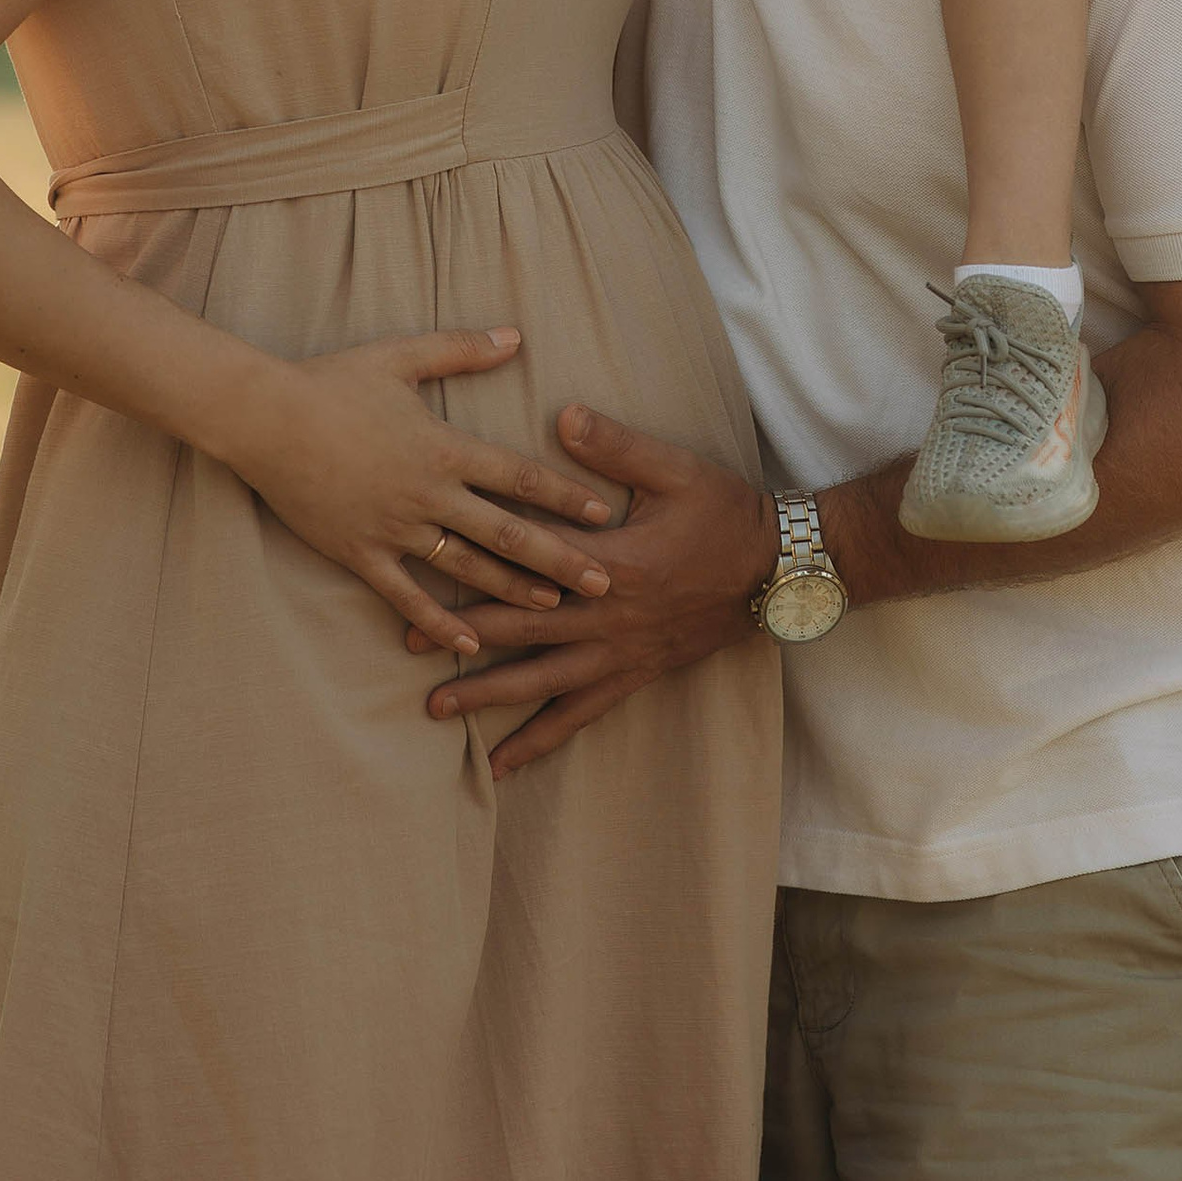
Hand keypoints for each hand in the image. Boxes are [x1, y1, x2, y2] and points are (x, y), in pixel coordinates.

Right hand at [219, 327, 617, 650]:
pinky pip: (407, 597)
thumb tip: (516, 336)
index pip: (520, 476)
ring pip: (467, 569)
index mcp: (444, 448)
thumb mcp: (402, 356)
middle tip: (606, 582)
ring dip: (513, 591)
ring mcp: (395, 529)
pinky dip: (440, 625)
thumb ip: (462, 350)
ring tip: (555, 608)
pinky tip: (469, 646)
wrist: (265, 420)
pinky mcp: (361, 554)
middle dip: (560, 559)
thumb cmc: (333, 382)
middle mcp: (429, 494)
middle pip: (508, 533)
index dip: (565, 496)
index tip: (604, 514)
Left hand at [404, 401, 777, 773]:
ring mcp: (619, 653)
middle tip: (405, 641)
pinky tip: (505, 764)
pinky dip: (539, 739)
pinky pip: (579, 715)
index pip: (532, 563)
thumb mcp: (676, 469)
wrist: (775, 571)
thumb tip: (563, 416)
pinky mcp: (633, 675)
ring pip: (541, 682)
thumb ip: (617, 445)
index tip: (426, 570)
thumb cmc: (725, 512)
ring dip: (487, 695)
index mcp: (612, 562)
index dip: (477, 568)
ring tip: (436, 710)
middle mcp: (607, 616)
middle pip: (522, 628)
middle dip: (462, 636)